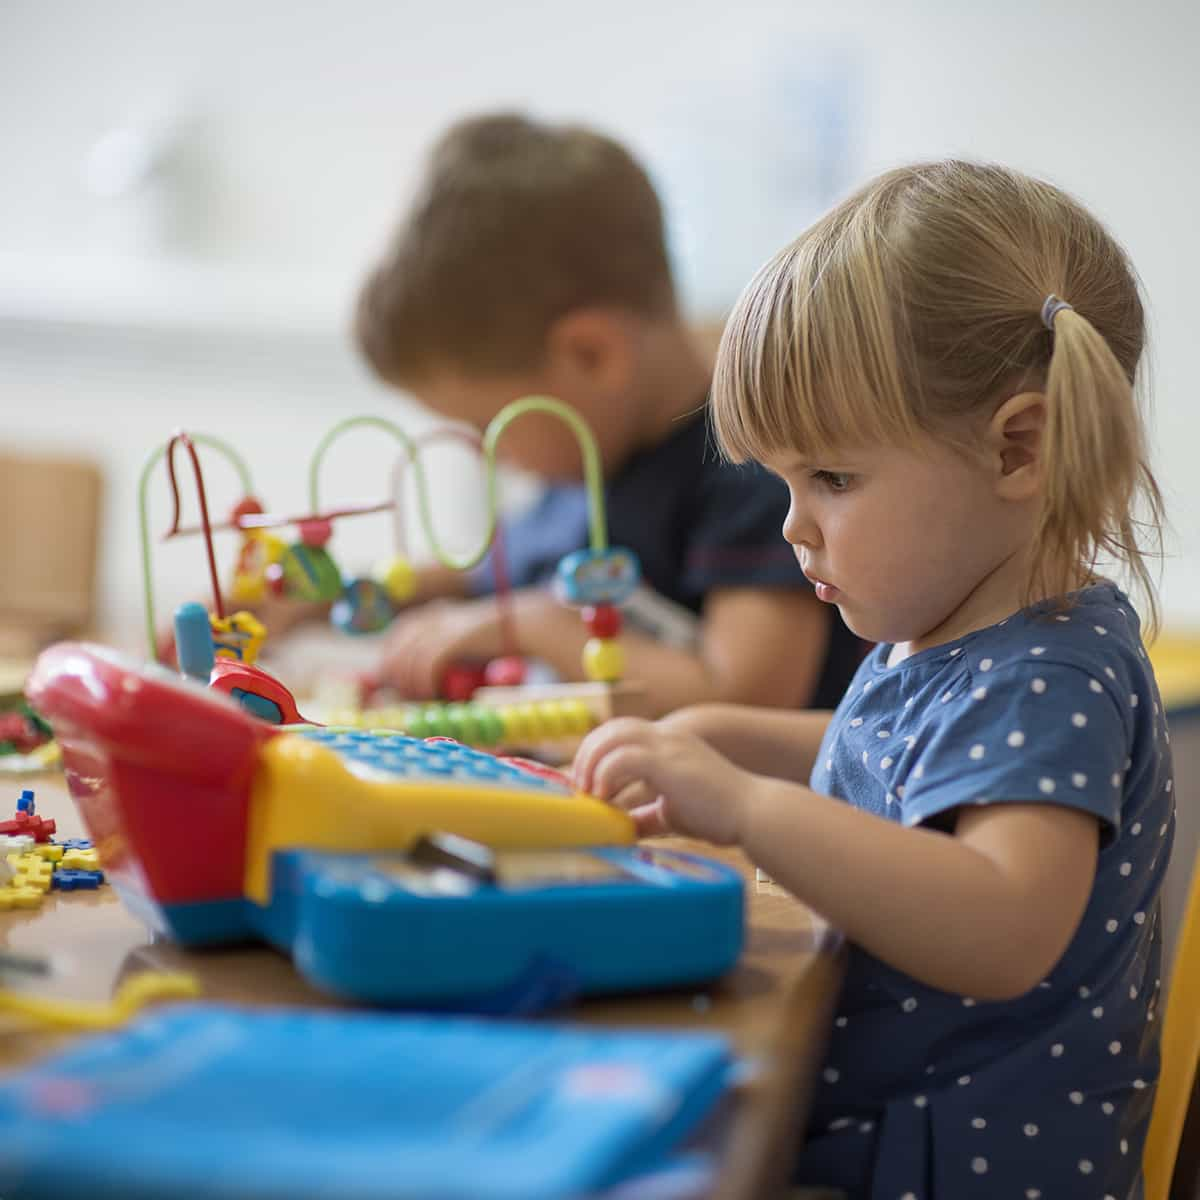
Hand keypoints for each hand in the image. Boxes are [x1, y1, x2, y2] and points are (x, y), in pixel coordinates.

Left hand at [377, 596, 508, 697]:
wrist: (521, 624)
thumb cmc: (493, 638)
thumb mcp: (461, 640)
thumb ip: (440, 648)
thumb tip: (414, 673)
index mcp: (432, 614)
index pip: (397, 636)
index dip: (390, 659)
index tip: (393, 680)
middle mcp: (433, 617)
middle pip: (398, 648)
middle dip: (395, 674)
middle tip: (405, 694)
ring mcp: (443, 626)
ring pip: (410, 658)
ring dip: (410, 682)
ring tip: (421, 696)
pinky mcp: (455, 638)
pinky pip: (428, 663)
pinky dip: (424, 681)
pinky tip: (430, 692)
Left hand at [571, 717, 752, 843]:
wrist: (753, 813)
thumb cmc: (719, 814)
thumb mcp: (672, 812)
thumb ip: (646, 815)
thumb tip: (619, 830)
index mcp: (668, 742)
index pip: (620, 732)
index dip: (597, 753)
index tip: (586, 783)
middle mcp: (667, 737)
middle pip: (611, 729)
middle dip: (587, 756)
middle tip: (580, 787)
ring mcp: (668, 746)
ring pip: (612, 737)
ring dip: (592, 763)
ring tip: (590, 793)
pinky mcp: (669, 762)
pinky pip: (623, 758)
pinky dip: (606, 775)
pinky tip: (606, 798)